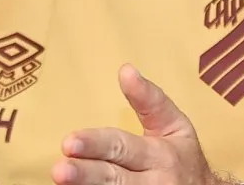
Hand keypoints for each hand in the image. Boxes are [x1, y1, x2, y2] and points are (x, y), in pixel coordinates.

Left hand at [53, 64, 219, 184]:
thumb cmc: (183, 156)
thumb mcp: (174, 125)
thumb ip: (149, 100)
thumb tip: (125, 70)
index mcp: (159, 155)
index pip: (122, 147)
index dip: (95, 144)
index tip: (69, 142)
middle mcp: (154, 182)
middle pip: (114, 177)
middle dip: (85, 174)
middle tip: (60, 169)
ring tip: (62, 183)